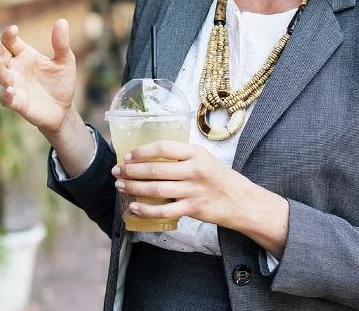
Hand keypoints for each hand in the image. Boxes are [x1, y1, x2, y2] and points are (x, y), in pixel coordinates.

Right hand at [0, 20, 77, 134]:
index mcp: (24, 55)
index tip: (14, 29)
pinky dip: (6, 95)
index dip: (9, 35)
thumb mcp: (65, 61)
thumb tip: (61, 21)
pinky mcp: (18, 103)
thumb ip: (61, 44)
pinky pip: (8, 99)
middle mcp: (15, 69)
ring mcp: (15, 86)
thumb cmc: (61, 83)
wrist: (63, 110)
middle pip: (0, 56)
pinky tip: (9, 90)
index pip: (11, 42)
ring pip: (1, 75)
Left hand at [111, 140, 268, 231]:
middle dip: (131, 171)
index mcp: (195, 153)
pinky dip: (146, 210)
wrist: (241, 200)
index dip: (142, 151)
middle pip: (156, 169)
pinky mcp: (193, 209)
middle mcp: (194, 170)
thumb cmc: (217, 177)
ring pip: (157, 189)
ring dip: (134, 187)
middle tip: (117, 171)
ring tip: (120, 186)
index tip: (128, 156)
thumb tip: (146, 157)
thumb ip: (179, 156)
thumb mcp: (202, 158)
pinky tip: (134, 207)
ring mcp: (194, 190)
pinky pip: (164, 211)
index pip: (163, 148)